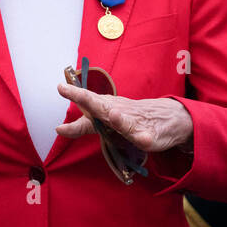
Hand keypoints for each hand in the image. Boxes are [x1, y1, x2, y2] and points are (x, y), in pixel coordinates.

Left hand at [54, 83, 193, 153]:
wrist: (167, 117)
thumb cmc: (130, 117)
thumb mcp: (104, 120)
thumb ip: (82, 125)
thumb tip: (58, 129)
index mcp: (107, 107)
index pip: (88, 102)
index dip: (75, 95)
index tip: (60, 87)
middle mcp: (119, 112)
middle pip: (102, 106)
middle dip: (89, 100)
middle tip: (75, 93)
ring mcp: (136, 124)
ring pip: (126, 122)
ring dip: (119, 120)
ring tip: (112, 114)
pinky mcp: (151, 136)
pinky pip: (146, 138)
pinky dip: (143, 138)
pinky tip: (141, 139)